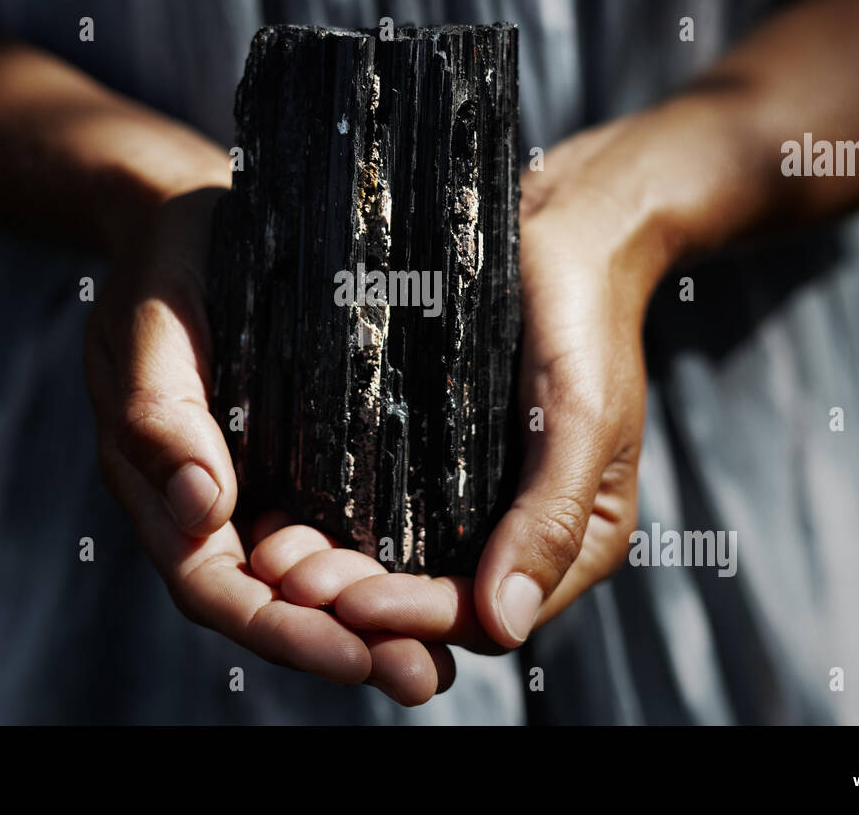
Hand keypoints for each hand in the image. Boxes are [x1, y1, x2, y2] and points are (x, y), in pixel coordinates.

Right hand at [83, 138, 456, 703]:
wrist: (191, 220)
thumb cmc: (164, 268)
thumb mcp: (147, 328)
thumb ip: (160, 416)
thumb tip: (204, 510)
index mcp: (165, 488)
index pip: (217, 585)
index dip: (280, 629)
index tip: (351, 652)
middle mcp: (214, 505)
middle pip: (274, 602)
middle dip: (343, 646)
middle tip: (421, 678)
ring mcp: (262, 486)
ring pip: (313, 577)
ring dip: (372, 623)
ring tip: (441, 656)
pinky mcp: (304, 458)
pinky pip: (341, 525)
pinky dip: (381, 562)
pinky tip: (440, 580)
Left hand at [328, 114, 684, 653]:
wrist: (564, 232)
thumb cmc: (587, 319)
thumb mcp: (584, 418)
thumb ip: (550, 520)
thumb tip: (507, 626)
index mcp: (568, 543)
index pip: (484, 615)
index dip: (416, 617)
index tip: (350, 604)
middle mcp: (516, 532)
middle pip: (430, 598)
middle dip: (359, 598)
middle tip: (288, 580)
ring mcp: (471, 496)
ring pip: (397, 559)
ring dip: (337, 566)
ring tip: (271, 554)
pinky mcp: (430, 455)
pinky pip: (382, 506)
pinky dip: (335, 517)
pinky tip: (282, 510)